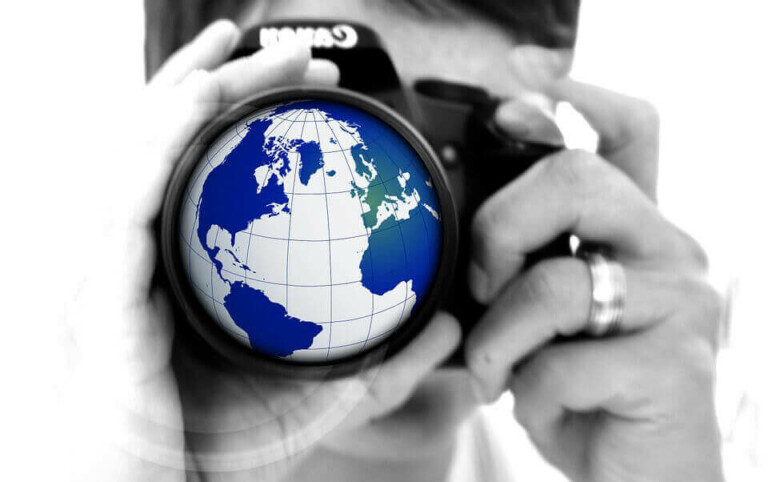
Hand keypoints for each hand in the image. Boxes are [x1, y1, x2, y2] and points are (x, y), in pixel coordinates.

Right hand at [66, 20, 461, 480]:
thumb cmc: (220, 444)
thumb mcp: (319, 394)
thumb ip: (387, 363)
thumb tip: (453, 329)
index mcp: (185, 263)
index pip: (207, 166)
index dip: (251, 115)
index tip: (314, 89)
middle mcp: (145, 253)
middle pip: (175, 144)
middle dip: (227, 84)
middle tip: (290, 54)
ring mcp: (117, 269)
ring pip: (141, 154)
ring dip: (190, 93)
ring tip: (239, 52)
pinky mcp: (104, 295)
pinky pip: (125, 206)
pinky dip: (155, 148)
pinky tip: (196, 107)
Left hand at [465, 81, 723, 480]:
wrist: (638, 477)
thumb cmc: (585, 392)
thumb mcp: (548, 321)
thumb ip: (529, 267)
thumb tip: (473, 245)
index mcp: (635, 229)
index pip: (629, 130)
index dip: (579, 98)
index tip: (518, 96)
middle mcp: (669, 249)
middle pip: (575, 180)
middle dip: (498, 231)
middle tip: (483, 287)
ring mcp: (679, 303)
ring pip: (554, 282)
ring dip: (499, 339)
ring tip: (500, 374)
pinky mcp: (675, 364)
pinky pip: (561, 363)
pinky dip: (527, 395)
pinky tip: (542, 410)